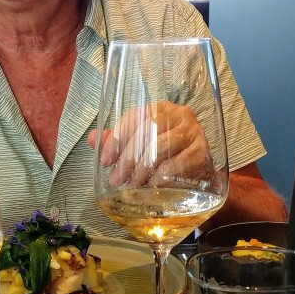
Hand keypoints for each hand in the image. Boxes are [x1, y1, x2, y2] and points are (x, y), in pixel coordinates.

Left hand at [89, 101, 214, 186]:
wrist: (201, 169)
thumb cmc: (168, 154)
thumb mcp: (142, 144)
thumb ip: (118, 140)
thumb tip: (93, 139)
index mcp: (160, 108)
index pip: (135, 116)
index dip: (117, 138)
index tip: (106, 161)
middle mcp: (178, 115)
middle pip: (146, 131)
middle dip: (127, 158)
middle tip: (117, 179)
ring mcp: (193, 132)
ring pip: (160, 147)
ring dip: (142, 169)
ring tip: (132, 185)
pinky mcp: (202, 151)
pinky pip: (177, 163)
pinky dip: (160, 176)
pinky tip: (151, 185)